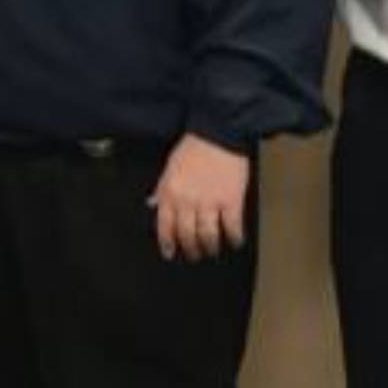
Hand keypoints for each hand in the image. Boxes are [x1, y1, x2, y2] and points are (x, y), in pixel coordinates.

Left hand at [149, 133, 248, 261]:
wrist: (218, 132)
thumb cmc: (194, 147)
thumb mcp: (169, 167)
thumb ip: (161, 188)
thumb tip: (153, 204)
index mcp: (170, 193)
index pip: (164, 226)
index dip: (167, 243)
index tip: (170, 252)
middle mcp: (188, 201)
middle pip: (187, 235)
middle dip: (190, 249)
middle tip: (194, 255)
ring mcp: (211, 202)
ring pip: (208, 236)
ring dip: (210, 247)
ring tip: (212, 250)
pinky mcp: (232, 200)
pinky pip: (232, 227)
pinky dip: (234, 237)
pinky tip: (234, 241)